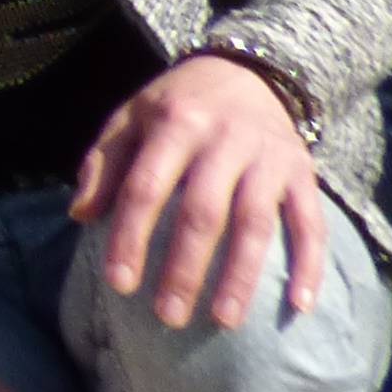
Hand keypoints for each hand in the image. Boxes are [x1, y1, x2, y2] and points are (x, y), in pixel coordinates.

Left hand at [70, 51, 326, 329]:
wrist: (250, 70)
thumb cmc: (179, 104)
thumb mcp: (132, 116)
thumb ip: (104, 163)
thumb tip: (81, 215)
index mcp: (174, 124)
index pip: (146, 187)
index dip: (130, 236)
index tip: (119, 283)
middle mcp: (223, 140)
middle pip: (202, 211)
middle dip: (185, 267)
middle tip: (168, 316)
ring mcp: (267, 157)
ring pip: (255, 222)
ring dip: (241, 275)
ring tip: (224, 321)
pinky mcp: (302, 172)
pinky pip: (311, 221)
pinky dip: (310, 264)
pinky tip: (299, 306)